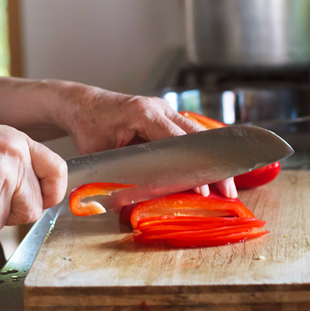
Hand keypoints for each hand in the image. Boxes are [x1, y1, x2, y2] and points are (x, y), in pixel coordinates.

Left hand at [57, 84, 236, 198]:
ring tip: (225, 185)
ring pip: (195, 134)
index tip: (203, 189)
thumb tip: (130, 206)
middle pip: (196, 136)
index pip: (177, 141)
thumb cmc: (88, 126)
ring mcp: (164, 110)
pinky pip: (187, 134)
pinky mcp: (164, 117)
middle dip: (212, 164)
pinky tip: (209, 171)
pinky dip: (198, 153)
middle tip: (228, 191)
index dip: (191, 167)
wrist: (82, 104)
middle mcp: (158, 107)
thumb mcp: (99, 152)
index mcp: (143, 112)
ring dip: (209, 159)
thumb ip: (117, 173)